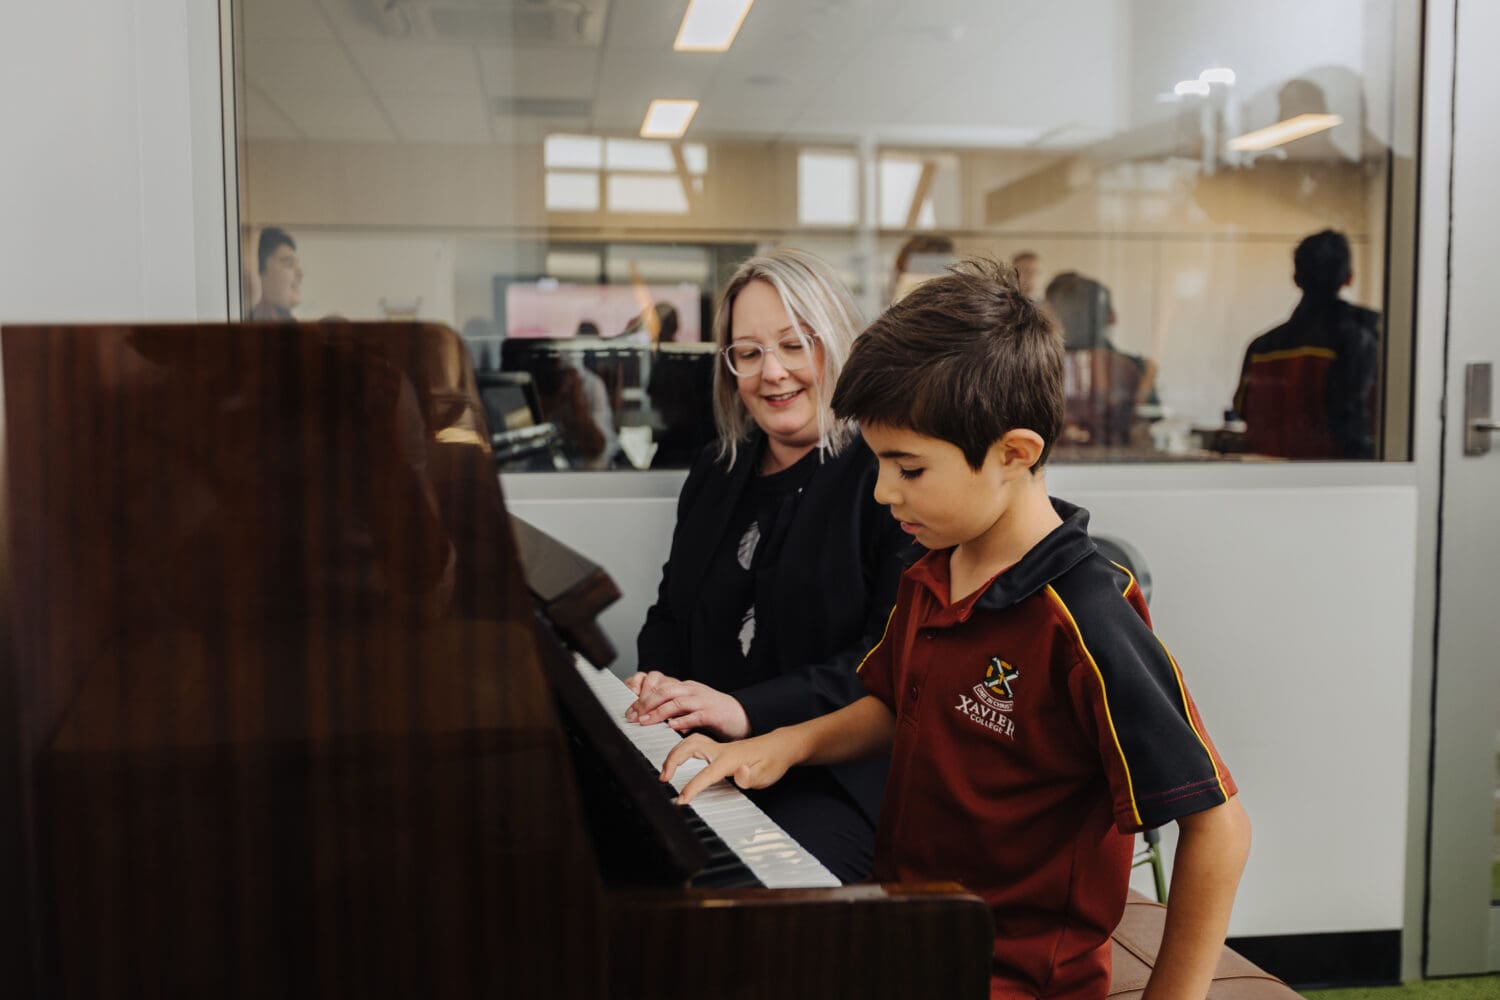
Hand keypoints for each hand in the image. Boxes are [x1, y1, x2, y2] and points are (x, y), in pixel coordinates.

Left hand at [624, 671, 749, 739]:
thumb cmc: (714, 712)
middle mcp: (692, 691)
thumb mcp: (691, 706)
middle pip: (664, 692)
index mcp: (686, 688)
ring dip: (658, 713)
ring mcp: (703, 701)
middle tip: (633, 716)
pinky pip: (695, 716)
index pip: (660, 688)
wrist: (741, 715)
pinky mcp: (713, 713)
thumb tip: (650, 716)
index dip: (642, 698)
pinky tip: (671, 727)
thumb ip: (674, 708)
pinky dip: (682, 721)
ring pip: (676, 702)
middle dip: (645, 704)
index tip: (630, 711)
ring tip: (646, 722)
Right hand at [660, 731, 796, 804]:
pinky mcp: (717, 748)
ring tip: (666, 771)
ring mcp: (718, 747)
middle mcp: (721, 750)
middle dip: (673, 761)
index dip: (692, 787)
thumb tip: (741, 775)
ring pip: (689, 742)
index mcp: (731, 758)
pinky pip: (693, 744)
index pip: (706, 773)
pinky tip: (677, 760)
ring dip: (674, 754)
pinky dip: (680, 750)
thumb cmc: (773, 761)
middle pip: (690, 747)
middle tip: (663, 778)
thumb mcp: (767, 774)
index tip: (681, 799)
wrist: (780, 746)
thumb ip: (752, 777)